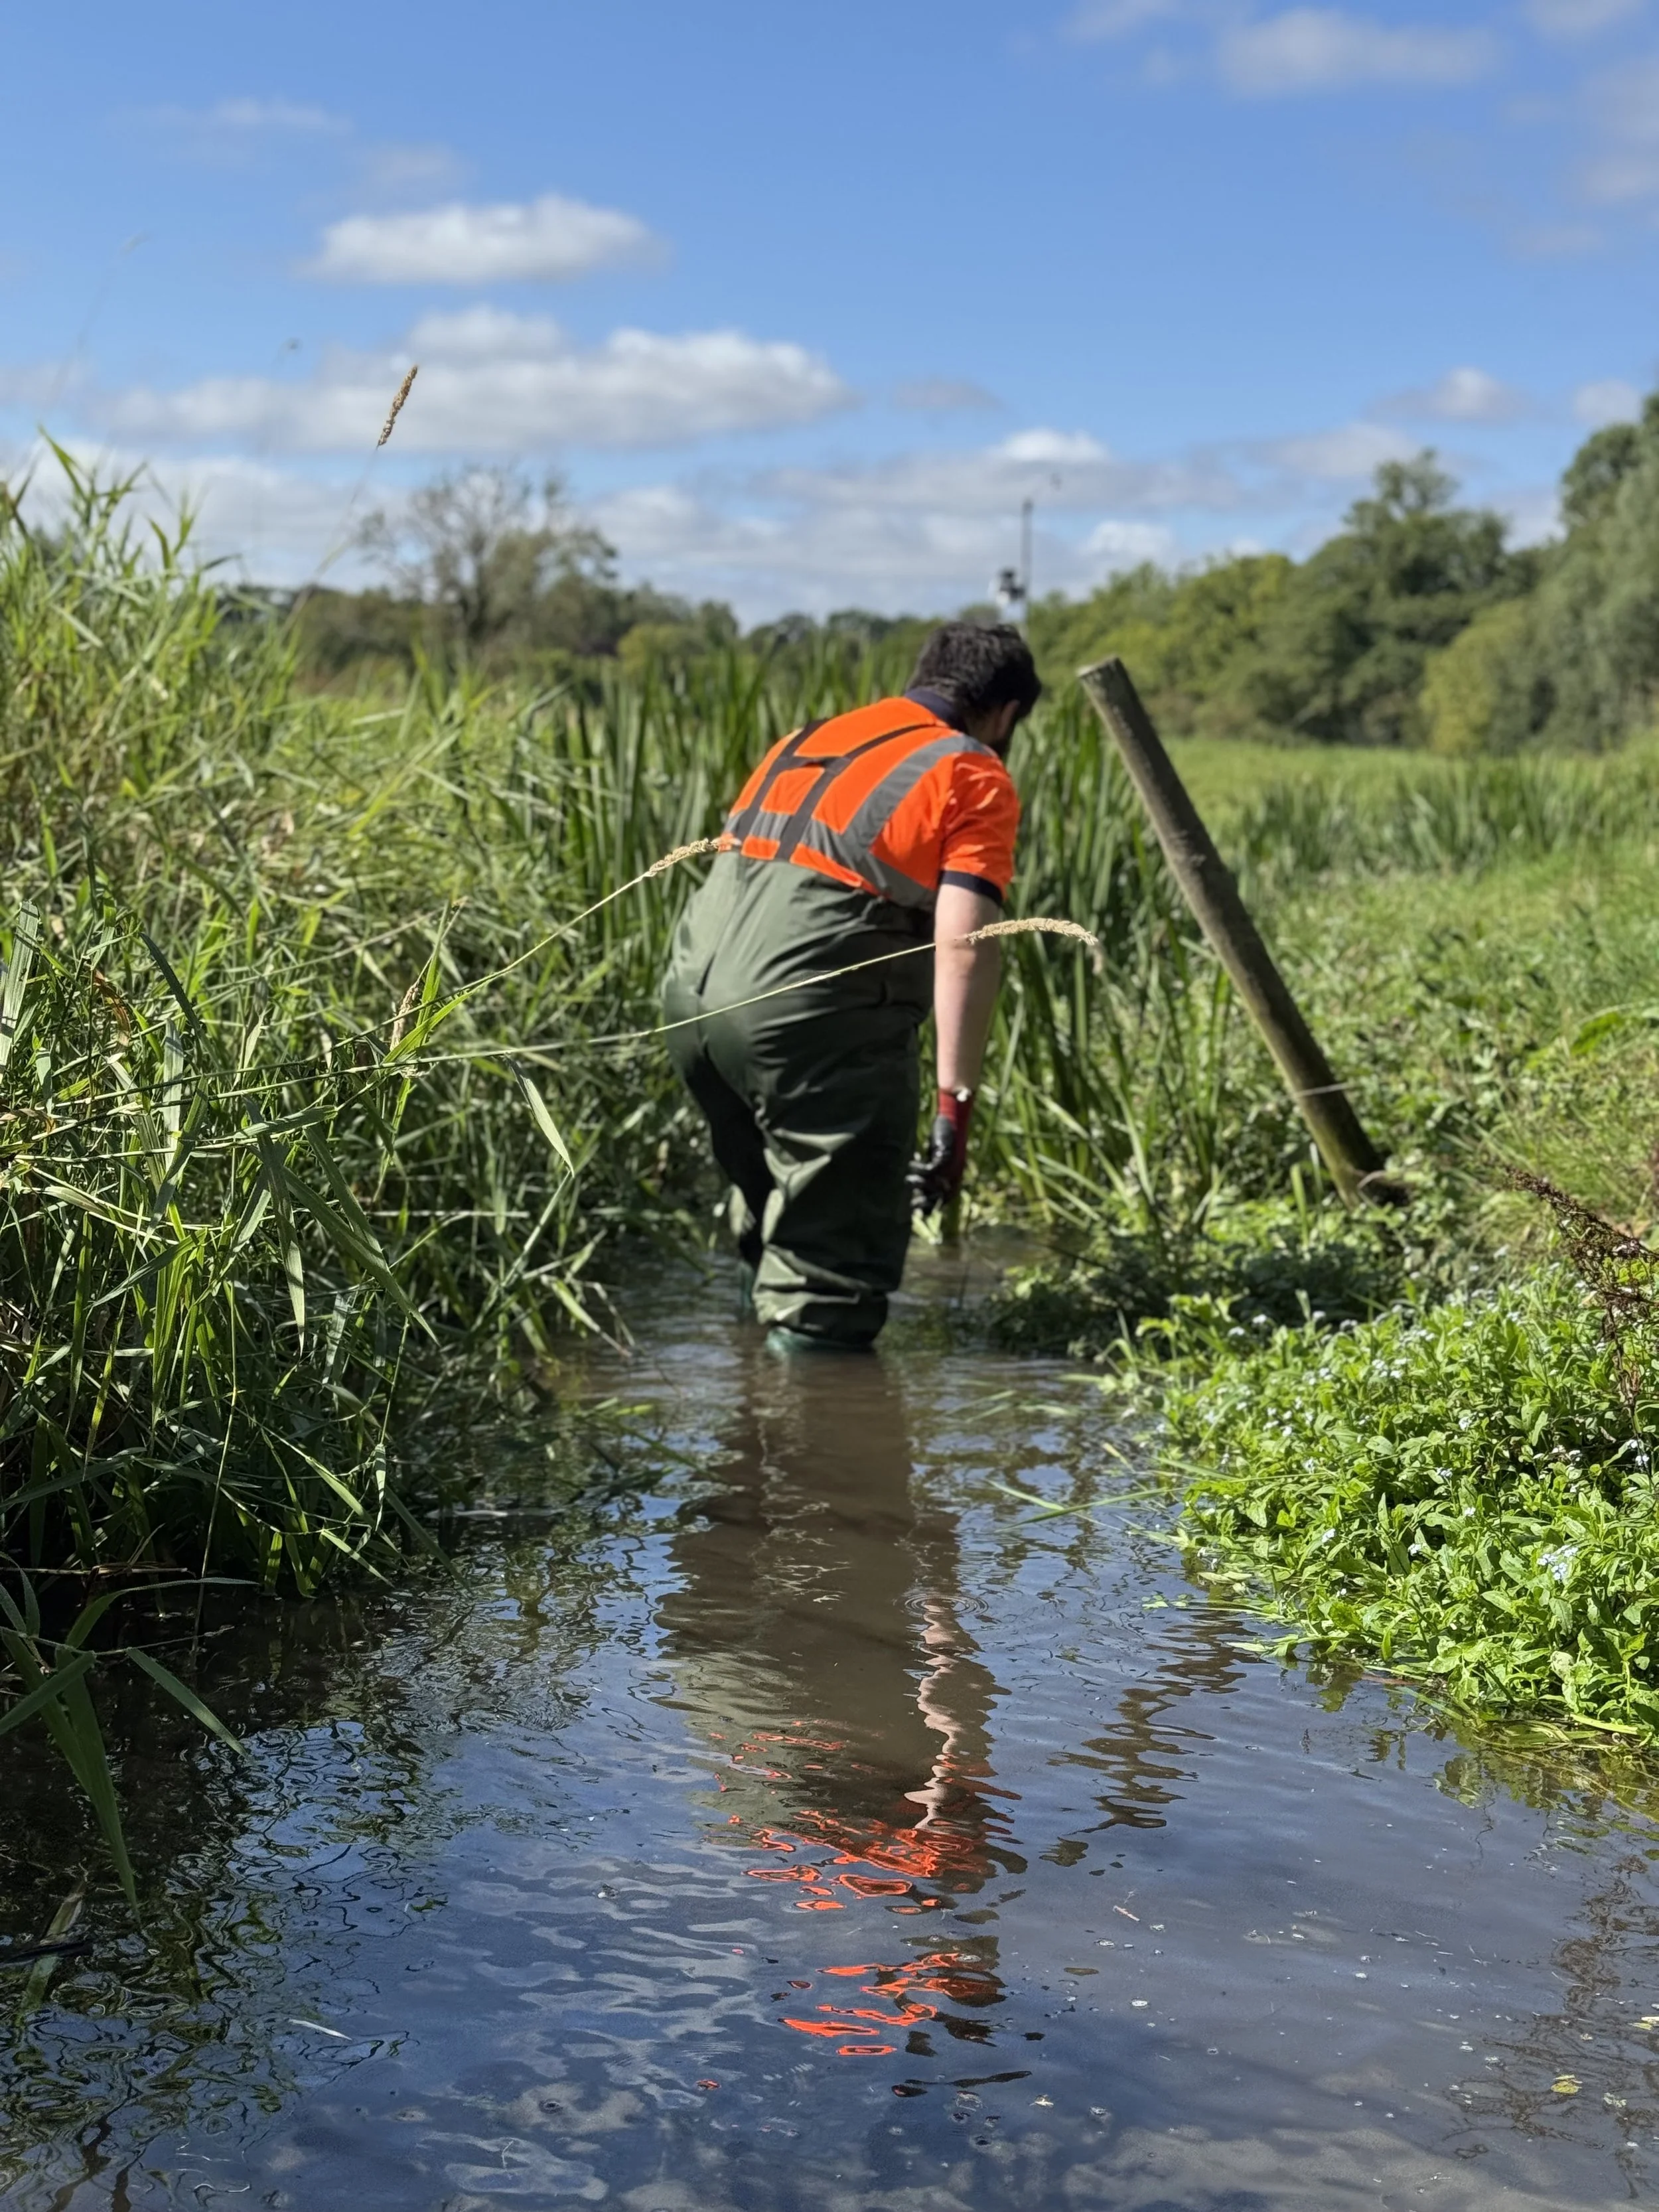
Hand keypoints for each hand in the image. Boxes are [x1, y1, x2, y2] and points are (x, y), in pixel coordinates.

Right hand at [908, 1089, 974, 1216]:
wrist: (951, 1123)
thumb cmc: (941, 1144)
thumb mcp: (933, 1163)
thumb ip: (926, 1177)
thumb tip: (910, 1192)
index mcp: (951, 1184)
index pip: (937, 1203)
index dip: (924, 1208)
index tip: (911, 1208)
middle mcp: (953, 1180)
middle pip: (936, 1200)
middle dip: (922, 1203)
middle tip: (911, 1204)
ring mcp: (950, 1170)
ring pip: (931, 1187)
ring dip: (918, 1185)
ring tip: (909, 1179)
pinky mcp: (944, 1159)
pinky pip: (928, 1171)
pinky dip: (917, 1169)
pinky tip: (912, 1163)